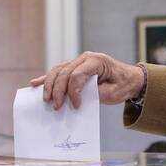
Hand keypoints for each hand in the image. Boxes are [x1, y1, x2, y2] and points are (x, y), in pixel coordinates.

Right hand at [30, 52, 145, 109]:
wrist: (129, 78)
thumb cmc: (123, 85)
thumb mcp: (113, 93)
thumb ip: (95, 94)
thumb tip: (77, 99)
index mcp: (96, 61)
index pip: (77, 75)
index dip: (73, 91)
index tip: (76, 106)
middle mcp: (85, 58)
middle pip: (65, 72)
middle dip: (58, 91)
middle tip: (56, 107)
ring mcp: (78, 61)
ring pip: (58, 71)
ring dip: (50, 85)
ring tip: (46, 99)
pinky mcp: (74, 67)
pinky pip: (58, 71)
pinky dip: (47, 78)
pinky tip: (35, 83)